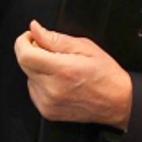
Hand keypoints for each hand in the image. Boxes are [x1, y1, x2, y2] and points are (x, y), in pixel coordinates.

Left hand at [13, 20, 133, 129]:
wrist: (118, 102)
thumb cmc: (106, 74)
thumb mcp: (86, 47)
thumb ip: (56, 39)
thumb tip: (35, 29)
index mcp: (63, 70)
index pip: (25, 54)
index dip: (23, 41)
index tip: (31, 37)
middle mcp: (52, 89)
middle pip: (24, 64)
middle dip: (32, 52)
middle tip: (52, 51)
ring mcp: (48, 102)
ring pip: (29, 77)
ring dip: (38, 69)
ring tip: (61, 70)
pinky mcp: (47, 111)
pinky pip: (34, 91)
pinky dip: (42, 83)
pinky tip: (60, 82)